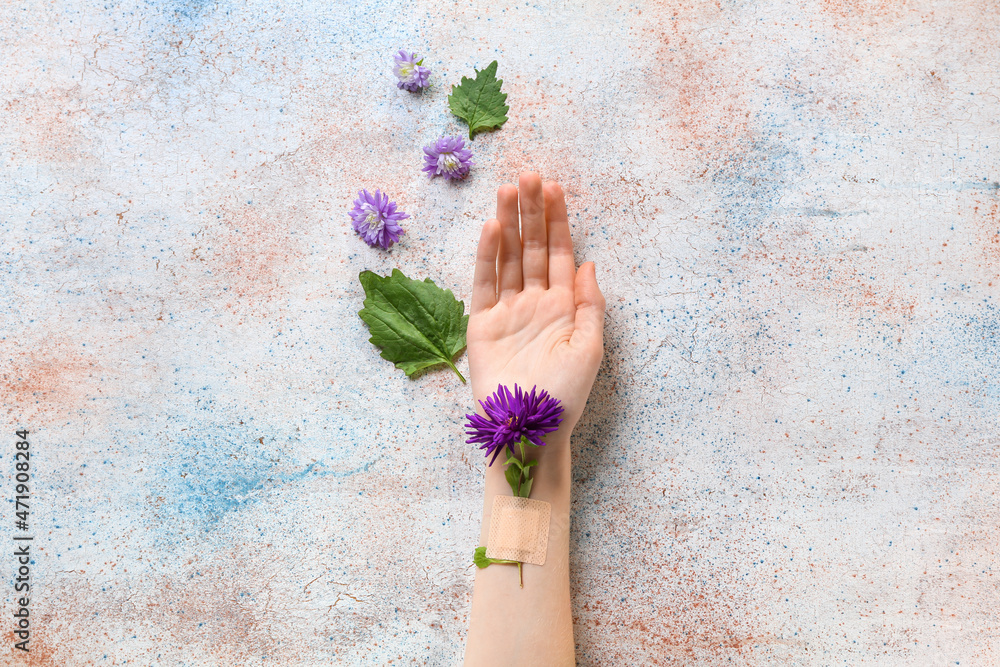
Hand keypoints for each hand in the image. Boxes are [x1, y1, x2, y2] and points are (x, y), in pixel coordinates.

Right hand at [468, 172, 605, 436]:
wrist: (530, 429)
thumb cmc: (565, 395)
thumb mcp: (591, 348)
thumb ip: (590, 304)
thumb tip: (588, 262)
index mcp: (563, 307)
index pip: (558, 253)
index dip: (557, 221)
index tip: (555, 189)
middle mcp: (534, 303)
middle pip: (531, 248)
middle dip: (532, 212)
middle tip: (529, 176)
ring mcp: (507, 312)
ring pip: (507, 259)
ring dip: (508, 224)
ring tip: (508, 190)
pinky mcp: (482, 324)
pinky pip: (484, 283)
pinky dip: (486, 256)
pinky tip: (490, 229)